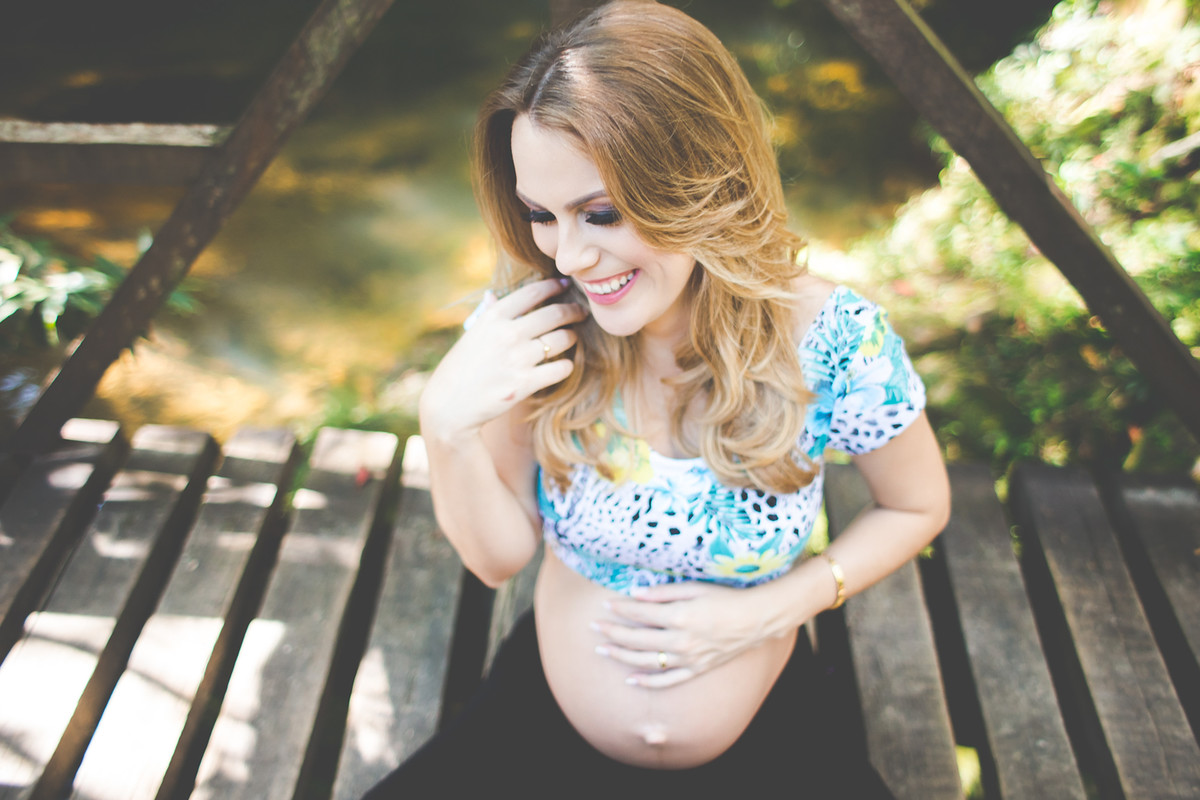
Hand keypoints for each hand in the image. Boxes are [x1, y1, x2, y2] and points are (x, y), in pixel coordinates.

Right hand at [420, 278, 586, 438]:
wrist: (450, 406)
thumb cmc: (459, 368)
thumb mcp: (471, 335)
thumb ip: (487, 315)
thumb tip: (493, 295)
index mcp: (493, 318)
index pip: (532, 293)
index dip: (553, 286)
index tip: (564, 285)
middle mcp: (507, 334)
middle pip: (554, 314)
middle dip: (572, 311)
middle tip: (580, 312)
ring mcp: (518, 358)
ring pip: (561, 340)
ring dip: (571, 338)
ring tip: (570, 338)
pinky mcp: (525, 383)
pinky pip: (561, 369)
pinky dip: (566, 366)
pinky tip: (563, 366)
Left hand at [592, 581, 786, 688]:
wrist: (756, 619)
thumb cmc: (726, 598)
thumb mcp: (695, 587)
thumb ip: (663, 593)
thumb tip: (635, 594)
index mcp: (680, 616)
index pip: (641, 614)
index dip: (621, 610)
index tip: (605, 605)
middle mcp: (682, 641)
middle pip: (638, 639)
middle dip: (613, 633)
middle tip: (594, 627)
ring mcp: (689, 659)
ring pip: (646, 662)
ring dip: (621, 657)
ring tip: (602, 651)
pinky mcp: (697, 670)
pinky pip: (668, 680)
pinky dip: (648, 682)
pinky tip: (631, 680)